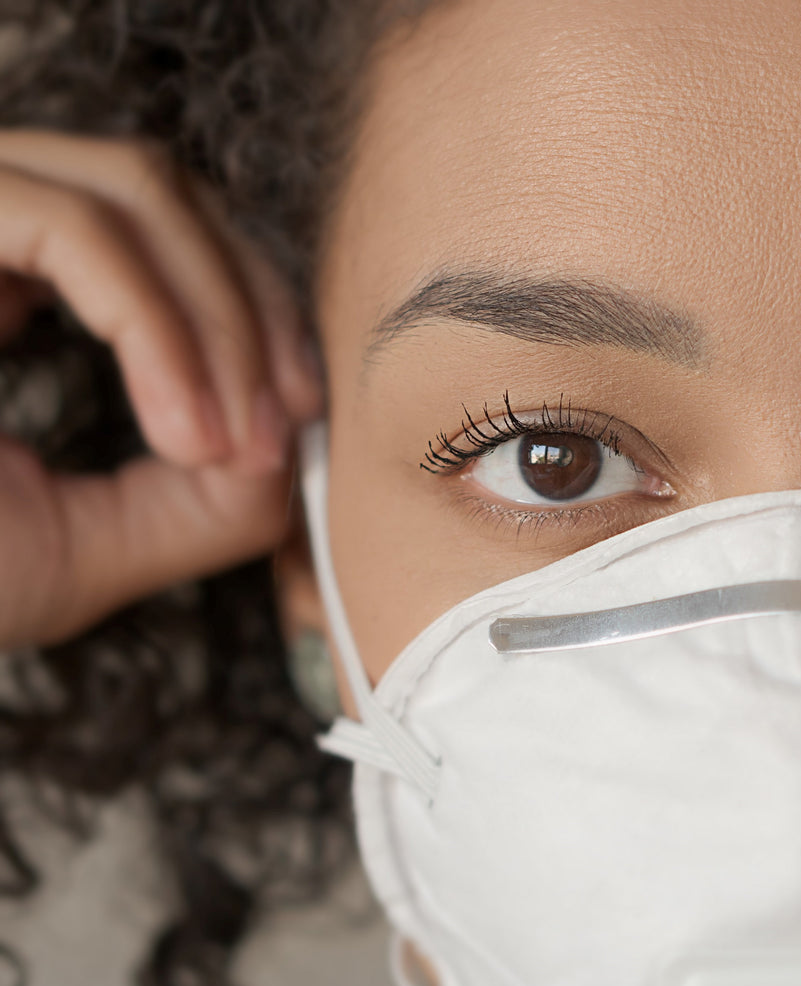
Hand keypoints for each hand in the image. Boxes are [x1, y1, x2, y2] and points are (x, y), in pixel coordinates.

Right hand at [0, 131, 321, 648]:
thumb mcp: (77, 549)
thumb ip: (196, 504)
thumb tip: (289, 449)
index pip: (169, 238)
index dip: (257, 314)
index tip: (301, 418)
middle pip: (166, 195)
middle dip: (255, 310)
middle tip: (291, 423)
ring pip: (134, 188)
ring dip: (218, 318)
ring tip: (233, 442)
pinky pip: (68, 226)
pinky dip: (157, 326)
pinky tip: (189, 429)